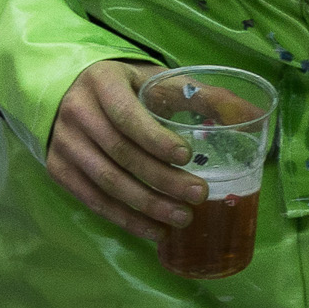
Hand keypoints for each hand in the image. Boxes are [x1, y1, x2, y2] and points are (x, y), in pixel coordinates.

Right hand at [45, 59, 209, 239]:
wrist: (68, 94)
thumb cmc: (124, 87)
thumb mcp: (153, 78)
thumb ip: (195, 93)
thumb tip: (250, 112)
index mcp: (102, 82)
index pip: (128, 116)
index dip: (156, 139)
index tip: (188, 156)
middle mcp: (76, 112)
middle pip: (121, 154)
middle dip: (162, 179)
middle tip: (199, 195)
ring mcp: (63, 144)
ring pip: (107, 182)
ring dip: (147, 206)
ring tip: (183, 219)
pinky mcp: (59, 170)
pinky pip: (93, 201)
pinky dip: (125, 219)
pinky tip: (154, 230)